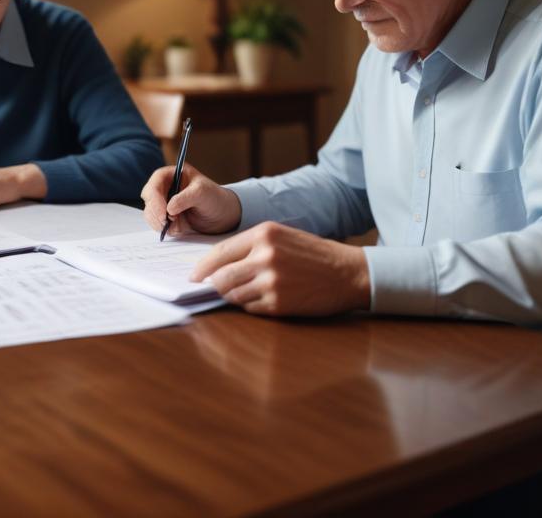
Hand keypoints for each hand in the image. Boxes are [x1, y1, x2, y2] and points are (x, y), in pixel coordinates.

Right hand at [141, 163, 241, 235]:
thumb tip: (169, 208)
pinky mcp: (164, 216)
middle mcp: (164, 187)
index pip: (155, 185)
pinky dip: (165, 229)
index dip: (155, 200)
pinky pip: (156, 223)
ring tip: (179, 226)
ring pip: (150, 213)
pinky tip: (179, 228)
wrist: (221, 214)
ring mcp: (162, 202)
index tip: (164, 215)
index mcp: (171, 174)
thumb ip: (186, 198)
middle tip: (169, 223)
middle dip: (157, 214)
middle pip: (149, 200)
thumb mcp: (203, 193)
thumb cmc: (214, 197)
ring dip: (161, 223)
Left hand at [189, 221, 370, 315]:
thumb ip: (250, 246)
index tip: (193, 276)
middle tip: (215, 289)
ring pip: (232, 295)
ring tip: (247, 291)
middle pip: (221, 277)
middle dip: (215, 285)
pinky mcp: (279, 303)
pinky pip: (250, 308)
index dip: (202, 267)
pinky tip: (264, 298)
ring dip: (233, 296)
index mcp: (264, 234)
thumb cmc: (312, 254)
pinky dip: (251, 306)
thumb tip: (216, 264)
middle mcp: (265, 256)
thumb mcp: (281, 236)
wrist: (347, 273)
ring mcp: (271, 281)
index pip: (220, 252)